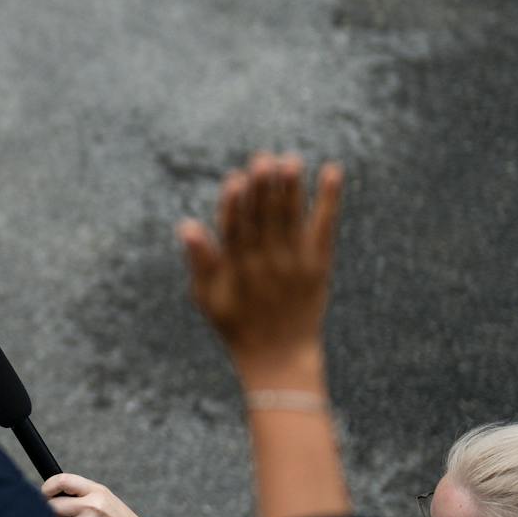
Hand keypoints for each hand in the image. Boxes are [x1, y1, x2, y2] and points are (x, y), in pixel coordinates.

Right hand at [178, 153, 343, 387]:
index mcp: (236, 268)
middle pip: (265, 218)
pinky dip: (329, 200)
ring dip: (292, 188)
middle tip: (265, 159)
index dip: (235, 205)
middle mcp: (266, 263)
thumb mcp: (207, 297)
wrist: (278, 357)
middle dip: (264, 188)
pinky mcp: (317, 265)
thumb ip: (200, 260)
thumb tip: (186, 225)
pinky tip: (331, 172)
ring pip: (292, 218)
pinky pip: (324, 226)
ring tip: (291, 160)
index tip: (235, 179)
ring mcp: (294, 263)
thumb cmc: (235, 324)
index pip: (234, 229)